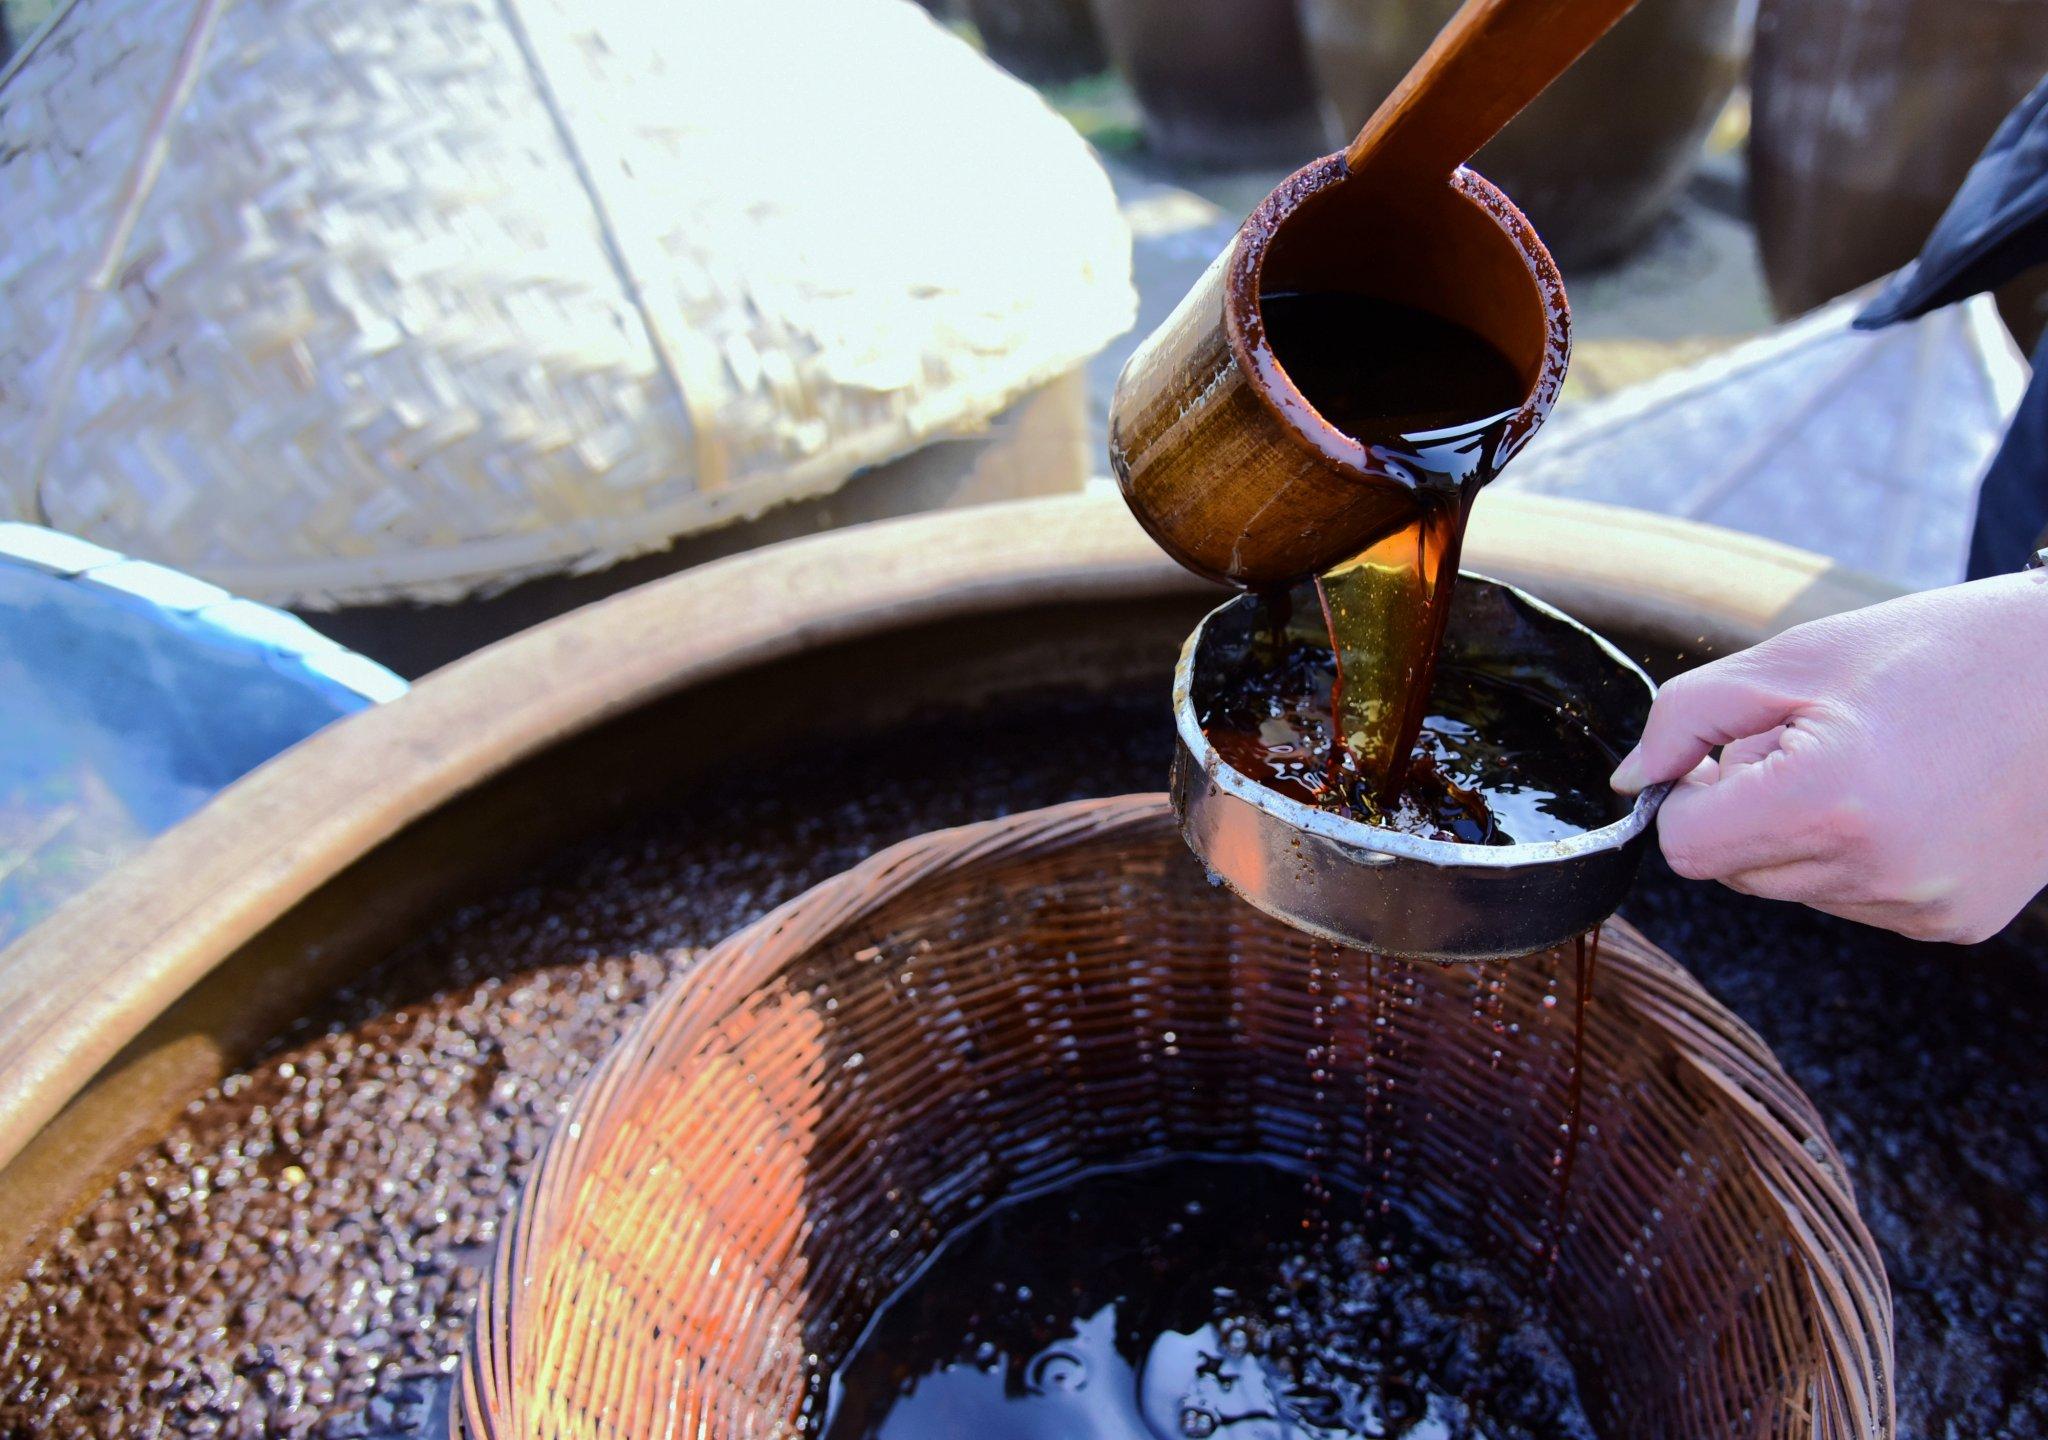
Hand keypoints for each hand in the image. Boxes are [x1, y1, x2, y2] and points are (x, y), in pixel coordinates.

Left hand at [1610, 570, 2047, 942]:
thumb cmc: (1938, 650)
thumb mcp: (1794, 658)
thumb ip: (1686, 720)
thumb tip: (1630, 786)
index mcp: (1831, 804)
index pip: (1685, 847)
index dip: (1691, 795)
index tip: (1730, 751)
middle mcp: (1879, 875)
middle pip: (1732, 871)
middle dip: (1746, 808)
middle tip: (1818, 741)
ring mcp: (1922, 910)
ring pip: (1789, 887)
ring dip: (1802, 832)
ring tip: (1876, 764)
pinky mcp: (1954, 926)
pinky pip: (1854, 901)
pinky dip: (1858, 855)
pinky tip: (1914, 799)